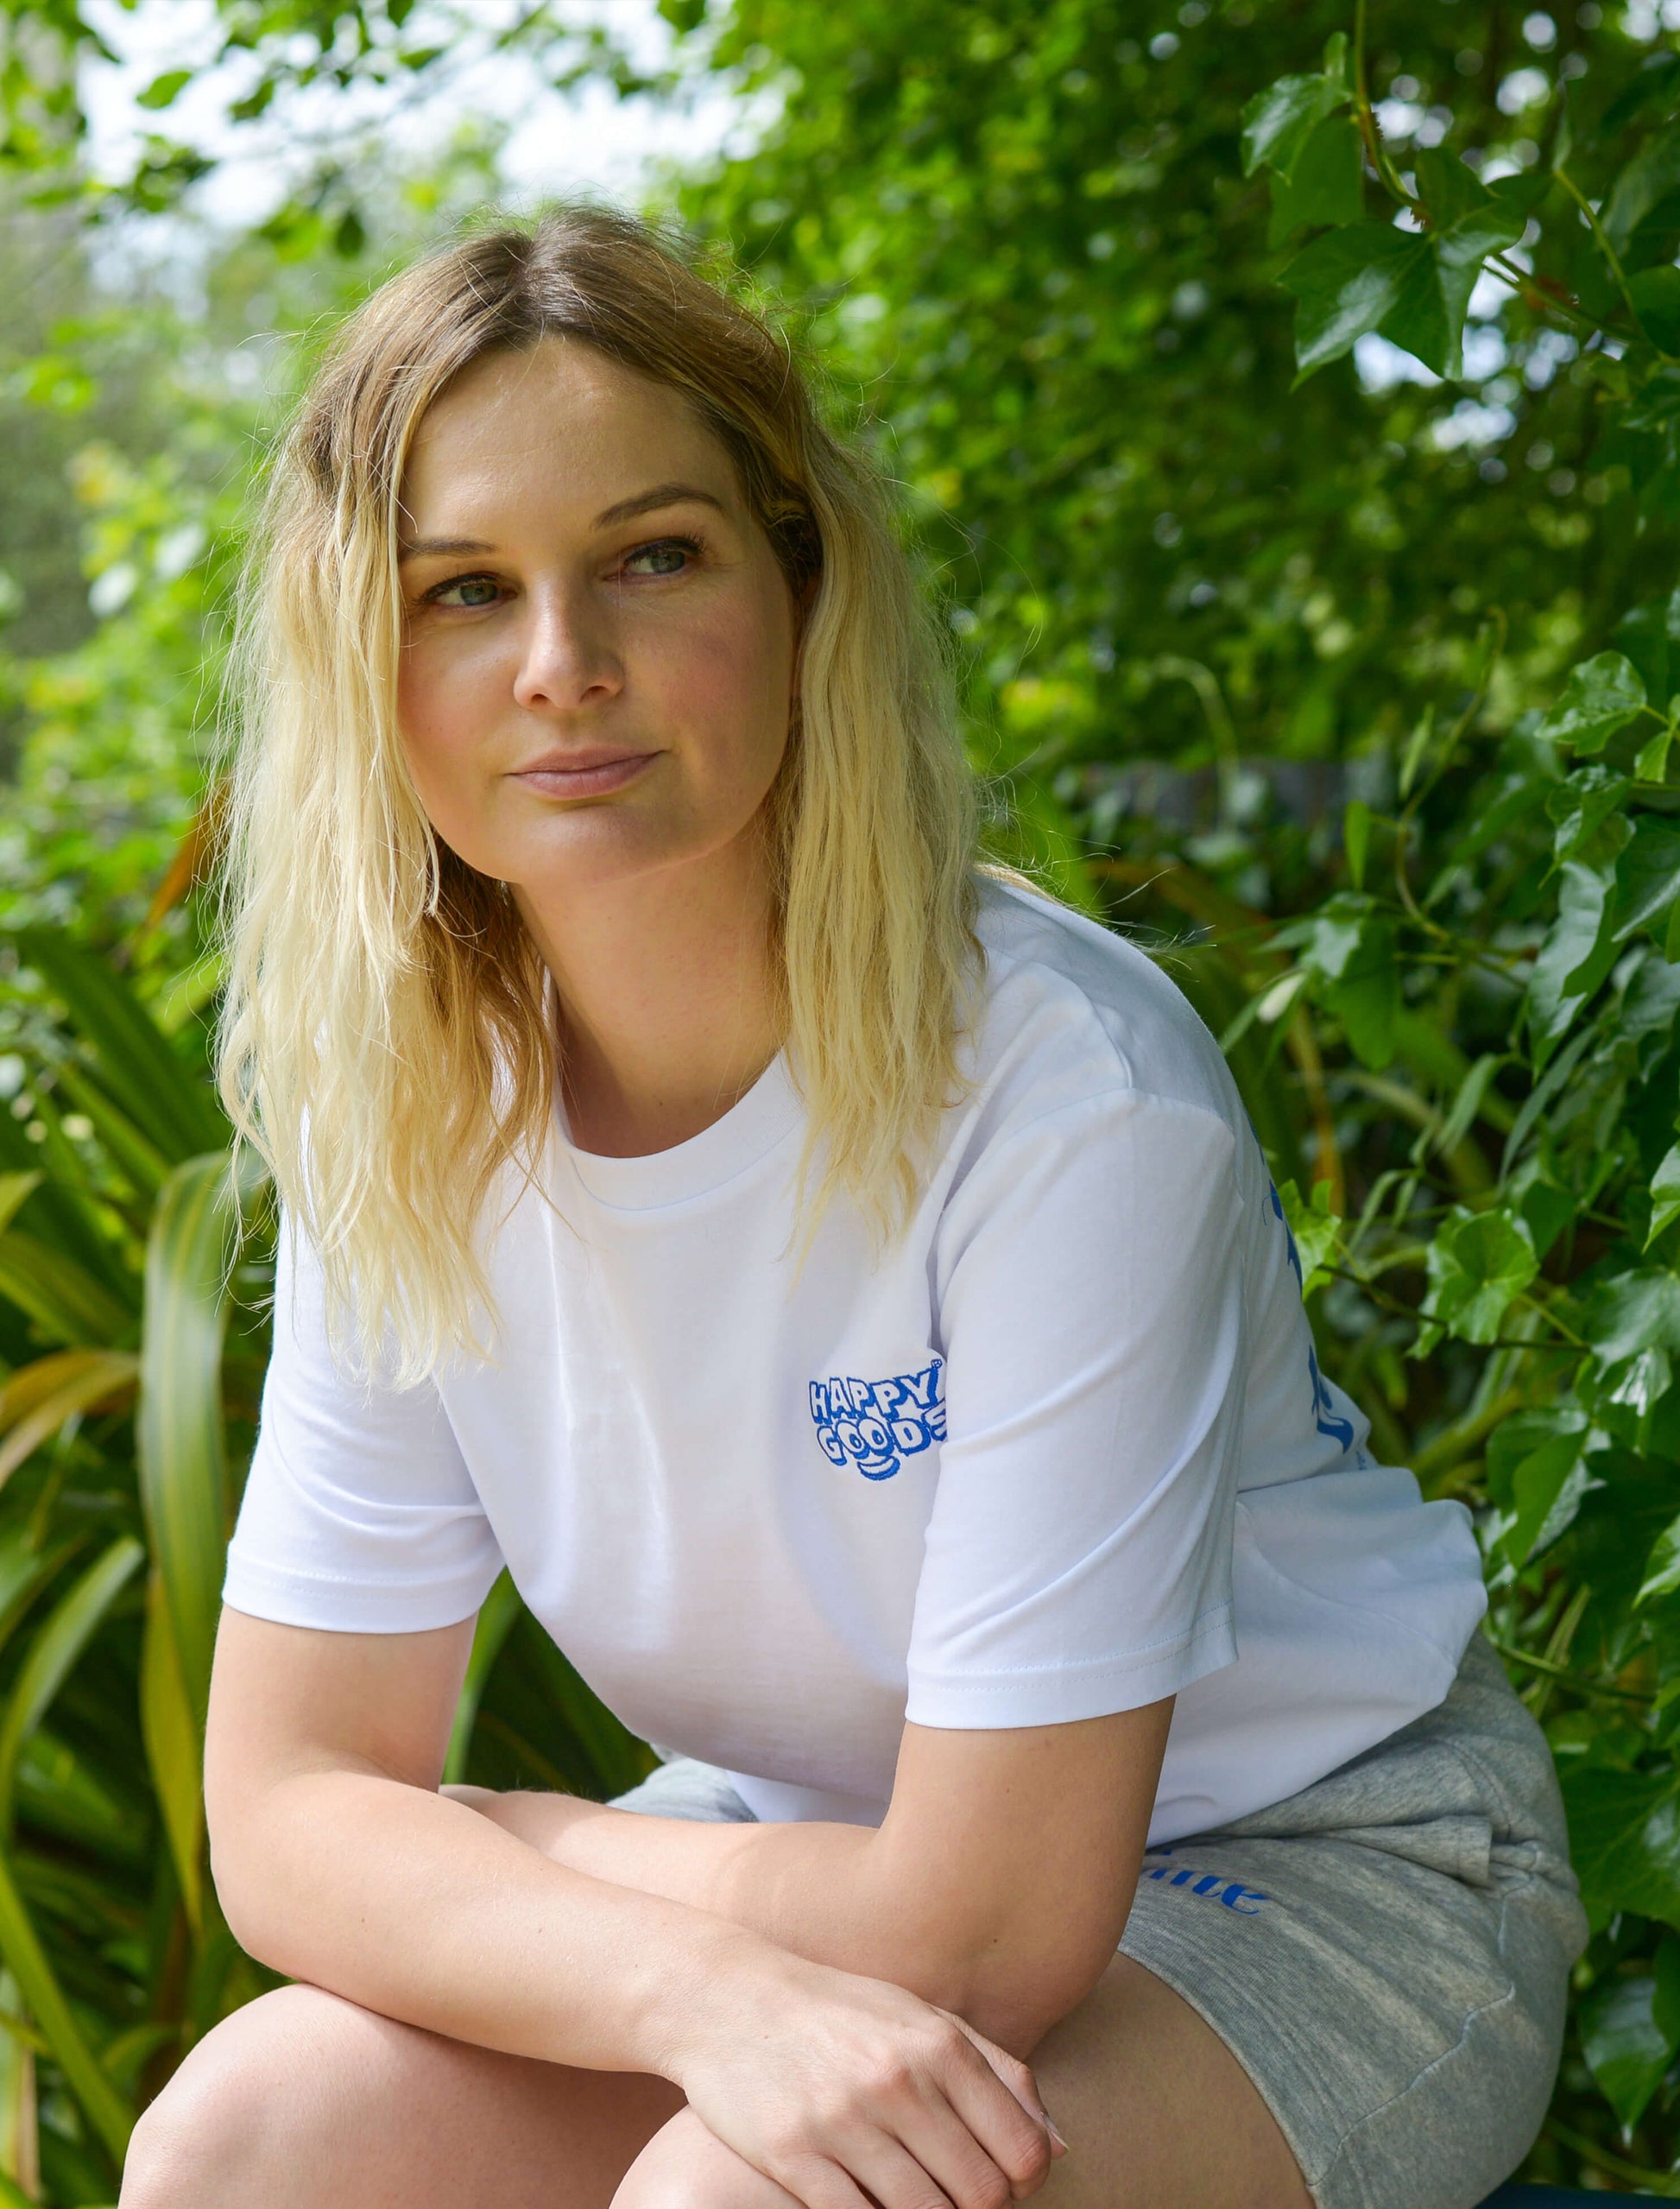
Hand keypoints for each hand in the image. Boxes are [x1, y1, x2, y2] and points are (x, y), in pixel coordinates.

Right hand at [662, 1942, 1065, 2208]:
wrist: (728, 2000)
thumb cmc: (840, 2013)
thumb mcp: (923, 2019)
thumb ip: (998, 2073)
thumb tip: (1059, 2148)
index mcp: (939, 2045)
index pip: (1024, 2152)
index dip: (1025, 2182)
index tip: (1002, 2181)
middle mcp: (898, 2081)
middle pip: (982, 2195)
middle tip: (954, 2195)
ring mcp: (843, 2122)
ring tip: (913, 2197)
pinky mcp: (793, 2157)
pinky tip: (868, 2202)